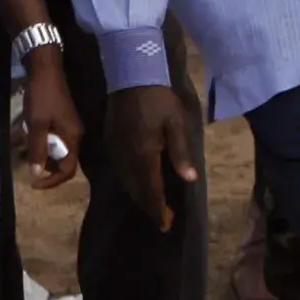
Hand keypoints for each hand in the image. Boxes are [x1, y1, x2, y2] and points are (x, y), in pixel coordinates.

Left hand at [21, 47, 81, 189]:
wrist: (46, 69)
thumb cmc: (42, 96)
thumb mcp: (37, 124)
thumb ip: (38, 149)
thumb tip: (37, 174)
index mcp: (73, 137)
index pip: (68, 169)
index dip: (52, 181)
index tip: (34, 183)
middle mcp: (75, 134)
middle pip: (64, 161)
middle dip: (46, 167)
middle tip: (28, 166)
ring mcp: (69, 125)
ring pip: (58, 150)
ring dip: (42, 154)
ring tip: (24, 152)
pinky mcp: (62, 118)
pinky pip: (54, 139)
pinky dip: (42, 142)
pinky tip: (27, 136)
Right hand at [105, 84, 198, 231]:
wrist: (131, 75)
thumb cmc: (159, 98)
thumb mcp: (176, 123)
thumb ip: (180, 153)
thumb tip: (190, 180)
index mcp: (143, 155)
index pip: (151, 190)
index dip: (159, 210)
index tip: (167, 224)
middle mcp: (126, 158)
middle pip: (137, 191)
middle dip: (150, 207)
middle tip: (164, 219)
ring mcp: (115, 151)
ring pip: (127, 183)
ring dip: (140, 197)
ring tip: (155, 206)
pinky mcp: (110, 143)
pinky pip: (121, 172)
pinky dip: (131, 183)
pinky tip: (140, 184)